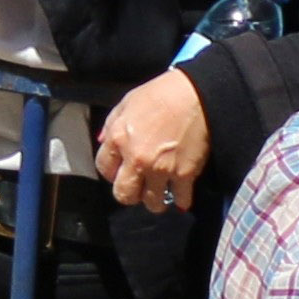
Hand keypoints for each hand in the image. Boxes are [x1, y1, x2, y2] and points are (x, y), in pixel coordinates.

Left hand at [96, 69, 210, 211]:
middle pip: (124, 195)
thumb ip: (111, 124)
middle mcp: (136, 159)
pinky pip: (179, 200)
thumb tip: (103, 141)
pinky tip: (180, 193)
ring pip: (151, 203)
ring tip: (159, 192)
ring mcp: (161, 170)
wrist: (195, 96)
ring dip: (155, 200)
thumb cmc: (160, 95)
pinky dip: (180, 199)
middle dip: (130, 193)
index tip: (120, 170)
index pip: (104, 169)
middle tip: (138, 187)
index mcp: (119, 139)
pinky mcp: (184, 175)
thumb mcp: (127, 103)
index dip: (112, 171)